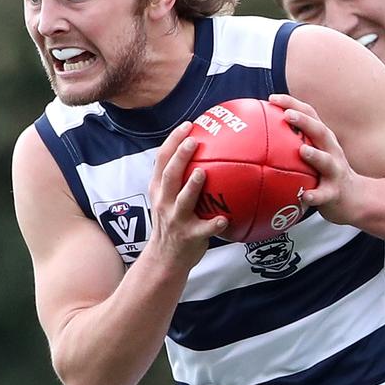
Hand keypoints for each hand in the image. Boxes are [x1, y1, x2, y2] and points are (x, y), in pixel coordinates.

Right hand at [148, 121, 227, 266]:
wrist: (164, 259)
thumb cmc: (173, 224)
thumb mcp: (167, 200)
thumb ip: (180, 180)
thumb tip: (206, 154)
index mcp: (159, 190)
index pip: (162, 160)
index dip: (173, 141)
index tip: (188, 125)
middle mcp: (164, 202)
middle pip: (170, 175)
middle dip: (180, 157)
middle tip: (194, 141)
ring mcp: (175, 219)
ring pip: (183, 200)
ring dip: (192, 186)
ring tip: (203, 172)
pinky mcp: (188, 237)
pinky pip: (203, 230)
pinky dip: (214, 224)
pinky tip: (225, 218)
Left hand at [269, 93, 359, 225]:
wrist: (353, 198)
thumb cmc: (324, 174)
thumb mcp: (313, 154)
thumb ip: (292, 144)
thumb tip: (257, 139)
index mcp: (323, 139)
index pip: (309, 114)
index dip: (292, 103)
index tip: (272, 99)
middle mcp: (331, 150)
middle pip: (320, 131)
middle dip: (304, 121)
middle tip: (287, 115)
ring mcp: (335, 171)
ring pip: (326, 161)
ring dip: (315, 155)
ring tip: (302, 151)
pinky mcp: (335, 192)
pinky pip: (324, 194)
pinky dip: (315, 195)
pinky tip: (304, 196)